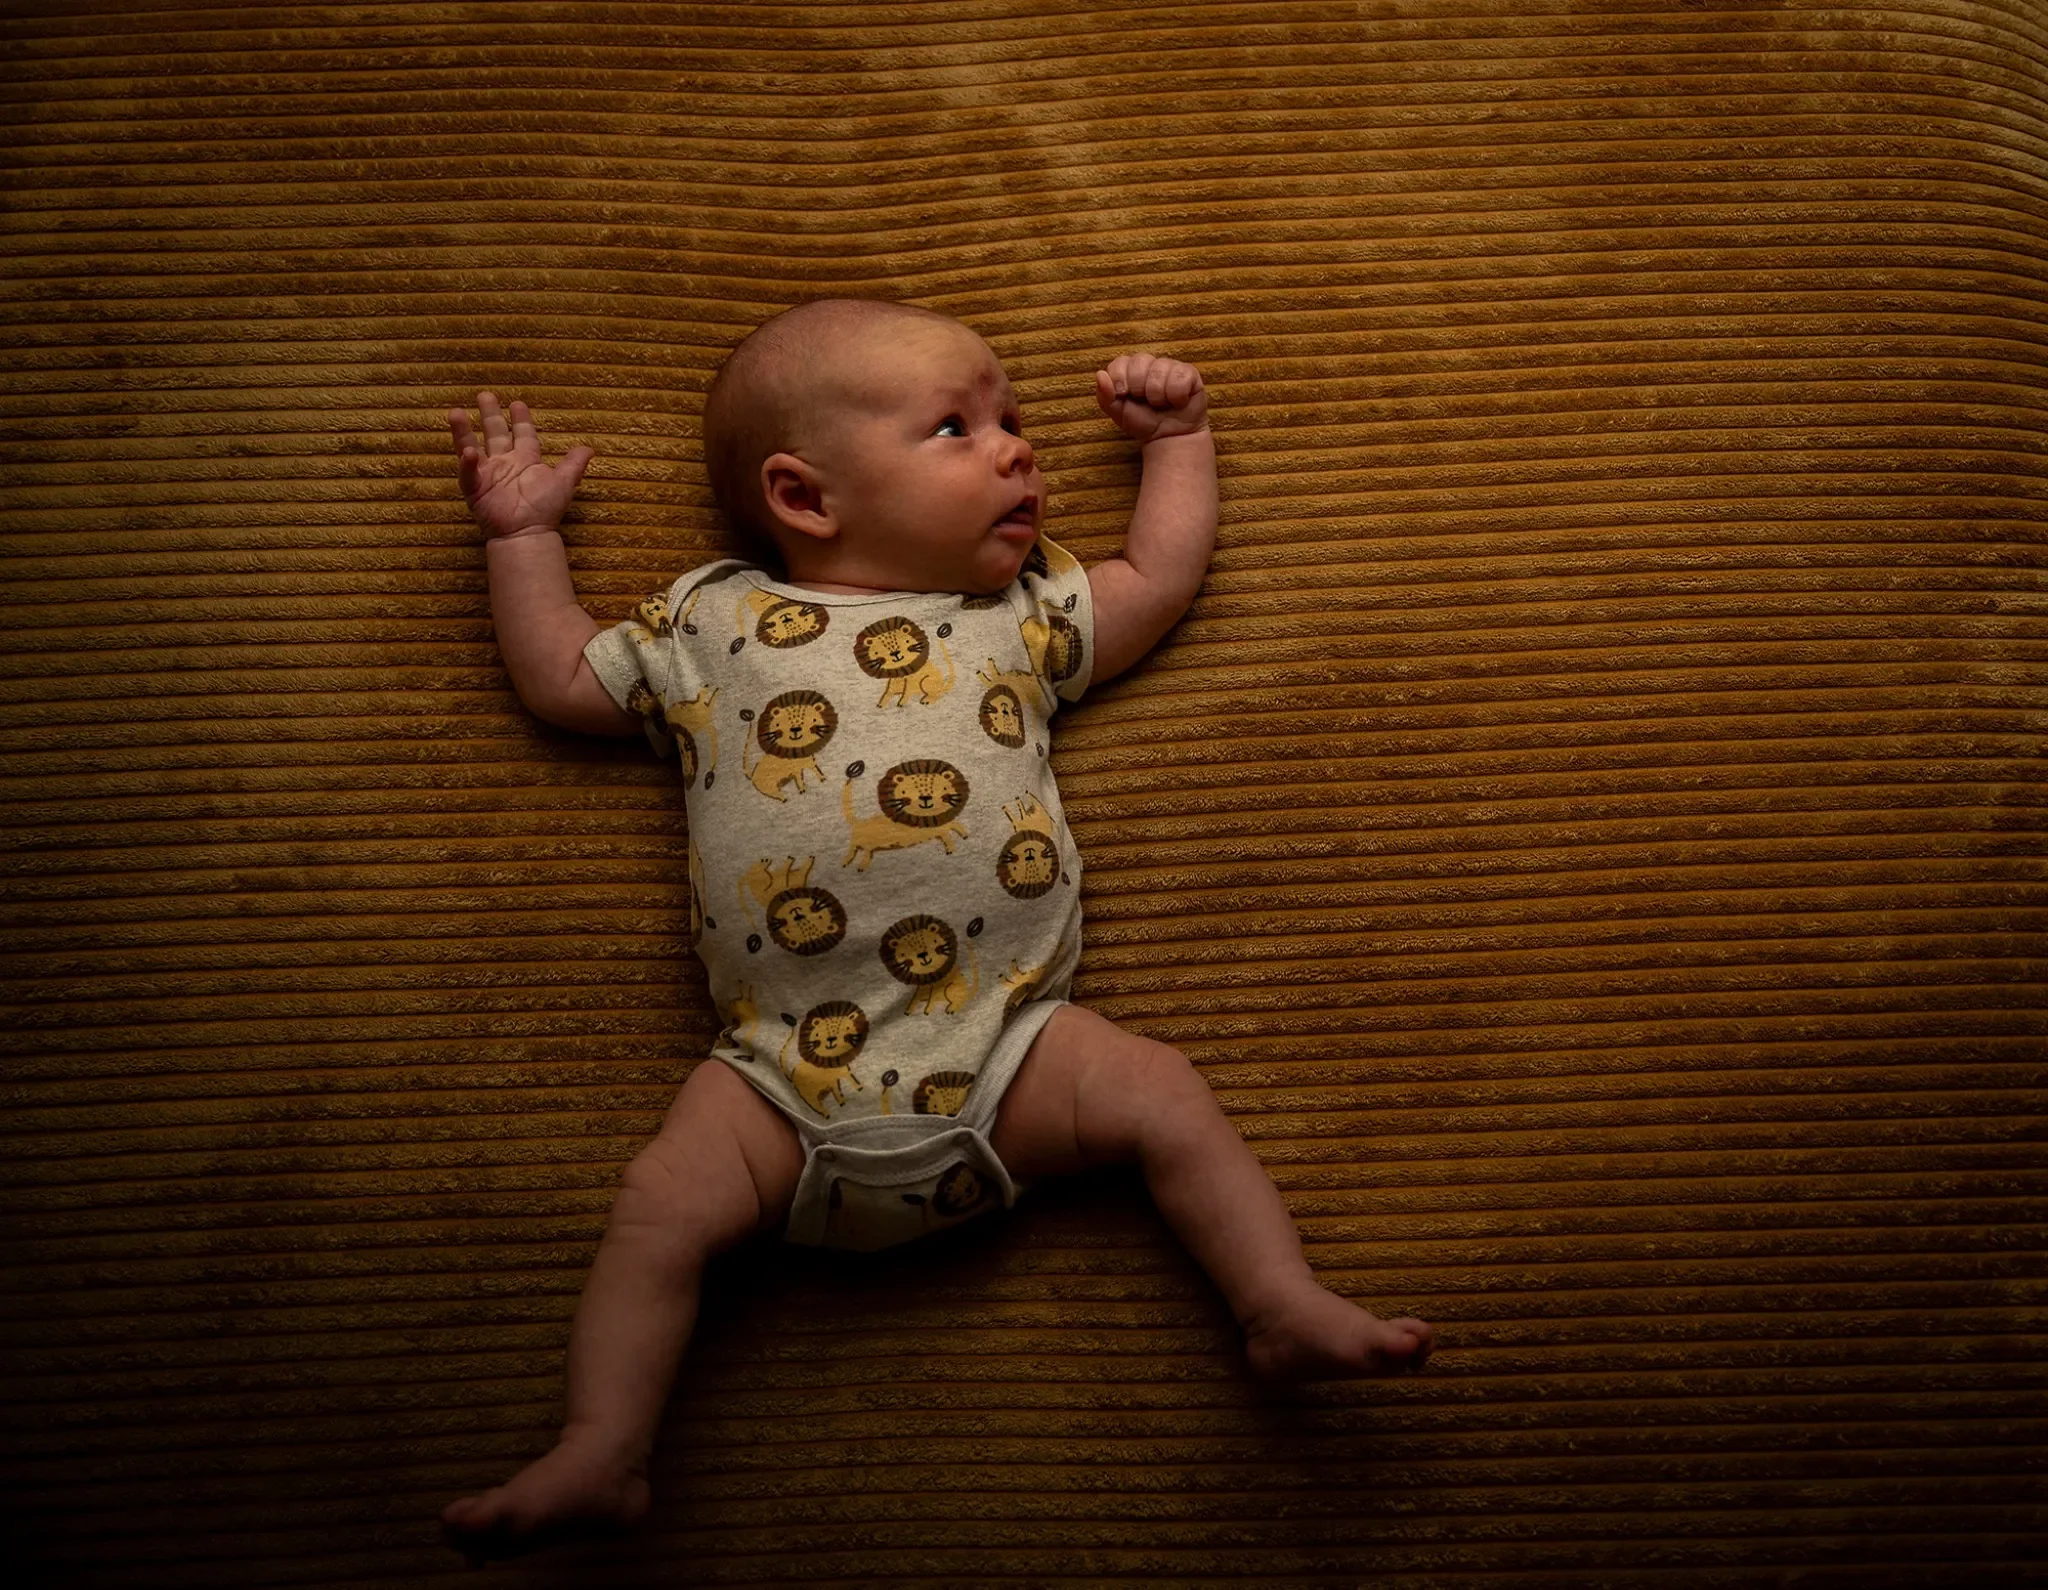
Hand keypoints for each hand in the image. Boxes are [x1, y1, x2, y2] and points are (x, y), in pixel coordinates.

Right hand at [448, 392, 594, 538]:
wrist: (528, 534)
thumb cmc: (545, 510)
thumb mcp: (564, 483)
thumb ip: (574, 465)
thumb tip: (589, 448)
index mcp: (525, 460)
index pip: (523, 434)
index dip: (520, 418)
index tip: (517, 403)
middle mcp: (505, 464)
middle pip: (495, 433)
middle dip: (490, 414)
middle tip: (484, 394)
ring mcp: (488, 475)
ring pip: (472, 448)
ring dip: (464, 431)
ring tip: (456, 412)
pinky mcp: (476, 489)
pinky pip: (468, 474)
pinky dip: (467, 464)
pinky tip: (467, 452)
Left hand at [1094, 353, 1208, 442]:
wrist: (1168, 438)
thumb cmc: (1144, 423)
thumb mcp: (1118, 413)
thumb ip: (1105, 396)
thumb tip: (1100, 374)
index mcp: (1130, 370)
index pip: (1120, 362)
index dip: (1119, 378)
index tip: (1123, 395)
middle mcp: (1150, 364)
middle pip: (1139, 361)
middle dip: (1139, 388)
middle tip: (1146, 402)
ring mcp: (1170, 366)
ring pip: (1160, 370)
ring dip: (1158, 396)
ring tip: (1162, 404)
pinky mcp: (1189, 373)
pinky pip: (1179, 378)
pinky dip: (1176, 396)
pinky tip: (1177, 402)